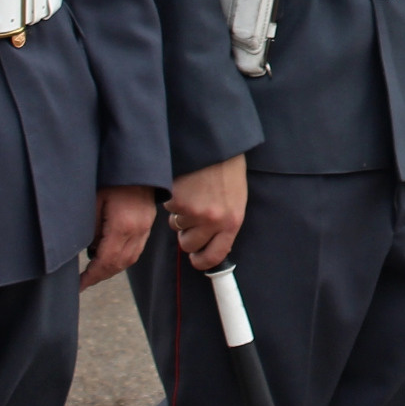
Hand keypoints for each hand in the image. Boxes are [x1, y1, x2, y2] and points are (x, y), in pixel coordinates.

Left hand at [84, 185, 158, 288]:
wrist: (134, 160)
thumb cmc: (110, 176)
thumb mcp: (92, 201)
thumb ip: (90, 229)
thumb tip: (88, 251)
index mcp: (124, 225)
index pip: (106, 261)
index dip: (91, 276)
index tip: (78, 286)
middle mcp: (139, 229)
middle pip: (120, 264)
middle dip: (100, 276)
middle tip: (83, 282)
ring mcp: (146, 226)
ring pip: (131, 258)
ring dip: (112, 268)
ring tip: (94, 272)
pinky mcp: (148, 221)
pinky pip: (136, 248)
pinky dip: (122, 257)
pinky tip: (109, 256)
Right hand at [167, 155, 247, 271]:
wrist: (215, 143)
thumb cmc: (227, 169)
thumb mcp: (236, 200)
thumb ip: (224, 224)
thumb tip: (212, 245)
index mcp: (232, 221)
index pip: (215, 255)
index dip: (202, 262)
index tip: (196, 260)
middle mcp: (213, 220)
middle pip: (188, 245)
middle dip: (186, 235)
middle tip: (190, 219)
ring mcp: (193, 211)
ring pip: (176, 226)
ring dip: (179, 215)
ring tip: (191, 194)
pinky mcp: (176, 200)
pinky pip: (168, 209)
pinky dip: (172, 200)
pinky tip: (184, 186)